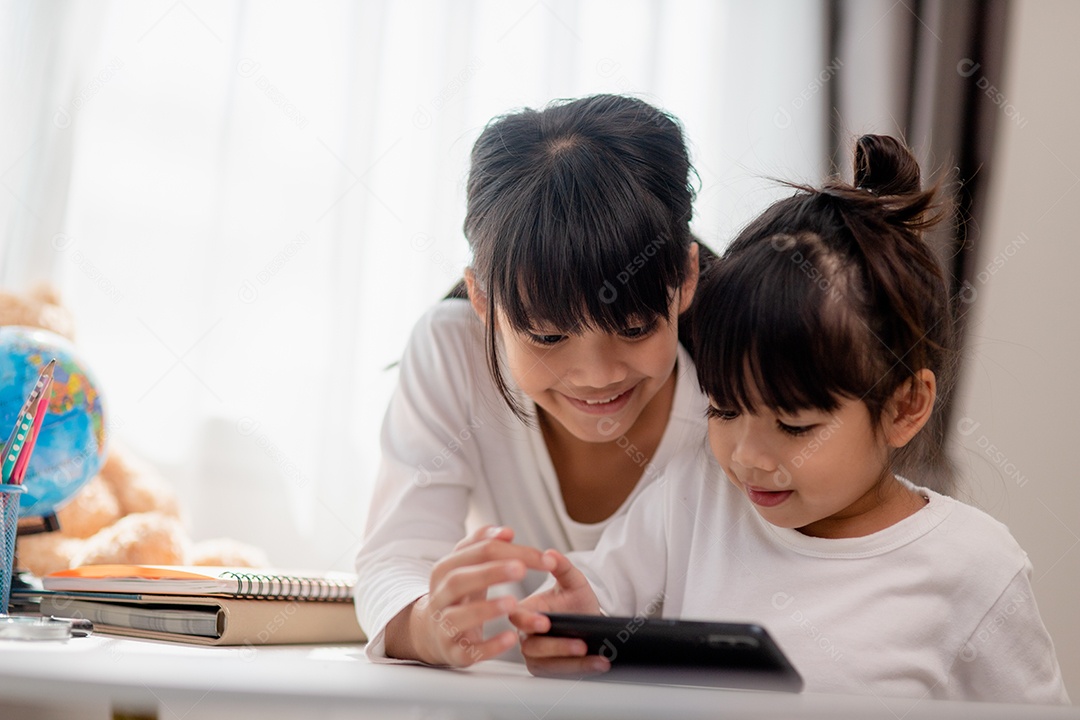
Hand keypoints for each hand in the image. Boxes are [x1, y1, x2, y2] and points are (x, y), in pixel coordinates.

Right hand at [385, 526, 554, 666]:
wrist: (430, 634)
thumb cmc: (458, 595)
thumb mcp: (467, 567)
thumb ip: (485, 545)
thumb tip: (506, 532)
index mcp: (444, 570)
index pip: (477, 552)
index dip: (511, 551)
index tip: (543, 557)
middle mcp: (439, 596)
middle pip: (458, 580)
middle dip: (490, 573)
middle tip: (521, 569)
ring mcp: (442, 626)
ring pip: (456, 616)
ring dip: (486, 609)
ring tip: (514, 603)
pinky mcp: (452, 652)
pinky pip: (467, 651)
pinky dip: (489, 646)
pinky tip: (510, 638)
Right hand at [510, 549, 608, 677]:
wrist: (589, 623)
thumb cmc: (575, 601)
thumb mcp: (573, 581)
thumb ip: (563, 568)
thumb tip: (550, 555)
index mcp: (526, 610)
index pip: (517, 617)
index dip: (528, 621)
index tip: (546, 622)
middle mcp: (526, 635)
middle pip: (532, 646)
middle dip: (557, 647)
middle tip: (580, 644)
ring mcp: (534, 655)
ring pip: (546, 664)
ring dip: (571, 662)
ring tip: (595, 656)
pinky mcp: (546, 670)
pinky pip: (558, 674)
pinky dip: (579, 670)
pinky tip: (598, 664)